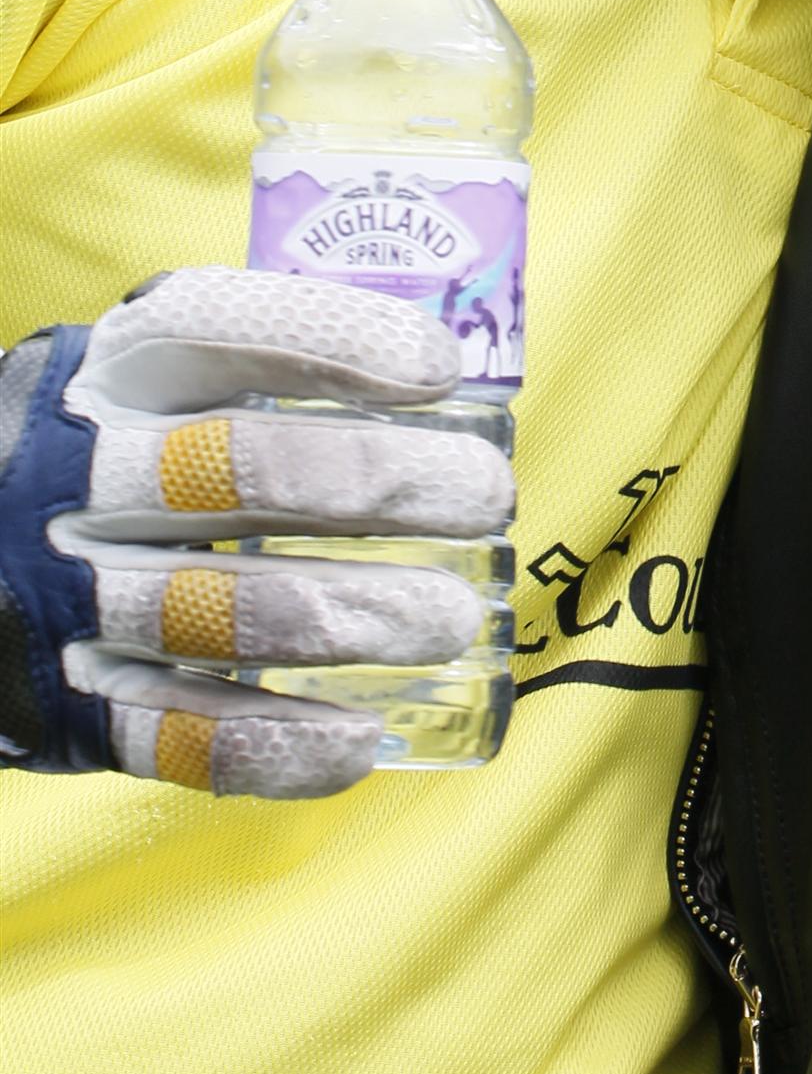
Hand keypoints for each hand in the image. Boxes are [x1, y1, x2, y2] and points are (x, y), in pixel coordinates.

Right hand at [0, 269, 512, 798]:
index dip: (335, 343)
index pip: (216, 328)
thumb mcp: (147, 382)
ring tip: (453, 619)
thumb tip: (442, 375)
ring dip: (356, 615)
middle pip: (241, 469)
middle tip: (487, 497)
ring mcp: (63, 597)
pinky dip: (279, 745)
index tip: (441, 370)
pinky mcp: (66, 708)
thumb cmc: (105, 455)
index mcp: (108, 373)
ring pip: (225, 609)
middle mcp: (75, 475)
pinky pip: (179, 735)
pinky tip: (360, 739)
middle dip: (381, 483)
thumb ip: (256, 369)